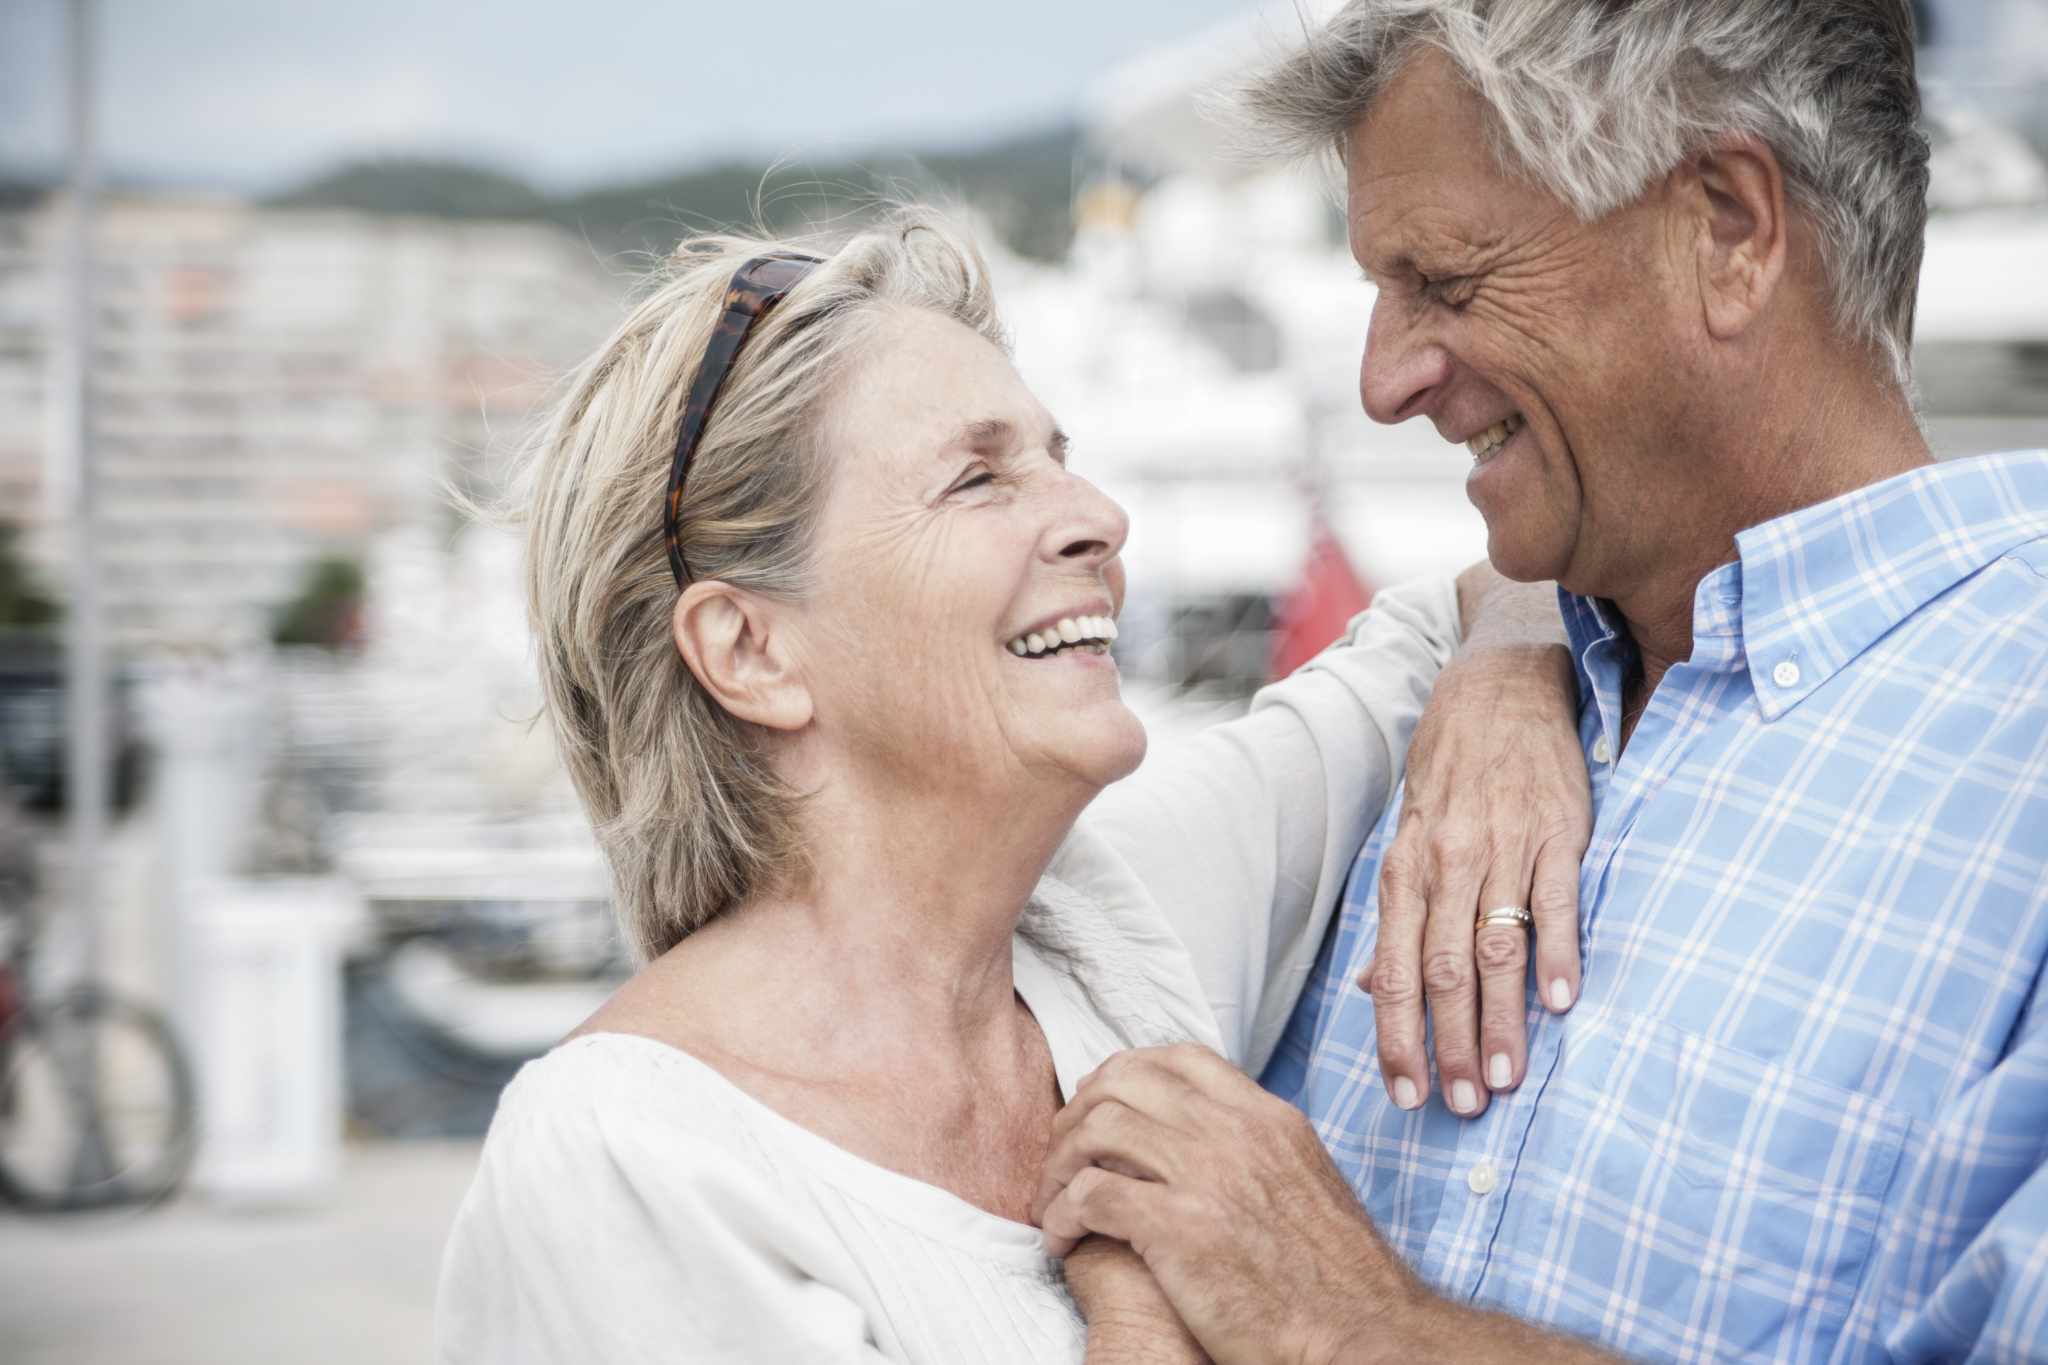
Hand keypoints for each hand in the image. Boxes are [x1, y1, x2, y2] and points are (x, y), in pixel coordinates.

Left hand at [1036, 1045, 1421, 1364]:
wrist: (1361, 1335)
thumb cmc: (1333, 1280)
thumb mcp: (1306, 1183)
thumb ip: (1257, 1150)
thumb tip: (1214, 1140)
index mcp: (1268, 1118)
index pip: (1179, 1058)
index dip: (1124, 1074)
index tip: (1101, 1108)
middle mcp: (1235, 1132)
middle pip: (1124, 1081)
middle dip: (1078, 1114)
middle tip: (1062, 1156)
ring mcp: (1206, 1175)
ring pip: (1096, 1130)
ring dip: (1059, 1165)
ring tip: (1053, 1202)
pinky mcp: (1179, 1228)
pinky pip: (1088, 1196)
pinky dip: (1061, 1214)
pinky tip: (1062, 1240)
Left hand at [1367, 571, 1588, 1117]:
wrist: (1503, 685)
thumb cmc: (1451, 771)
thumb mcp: (1408, 836)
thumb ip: (1396, 918)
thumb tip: (1373, 988)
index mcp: (1405, 870)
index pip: (1396, 972)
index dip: (1398, 1038)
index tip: (1407, 1095)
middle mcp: (1448, 862)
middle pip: (1444, 972)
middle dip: (1450, 1045)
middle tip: (1464, 1104)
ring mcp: (1504, 846)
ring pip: (1497, 948)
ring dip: (1502, 1019)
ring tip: (1507, 1077)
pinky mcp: (1558, 831)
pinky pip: (1556, 901)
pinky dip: (1559, 954)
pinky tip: (1562, 1003)